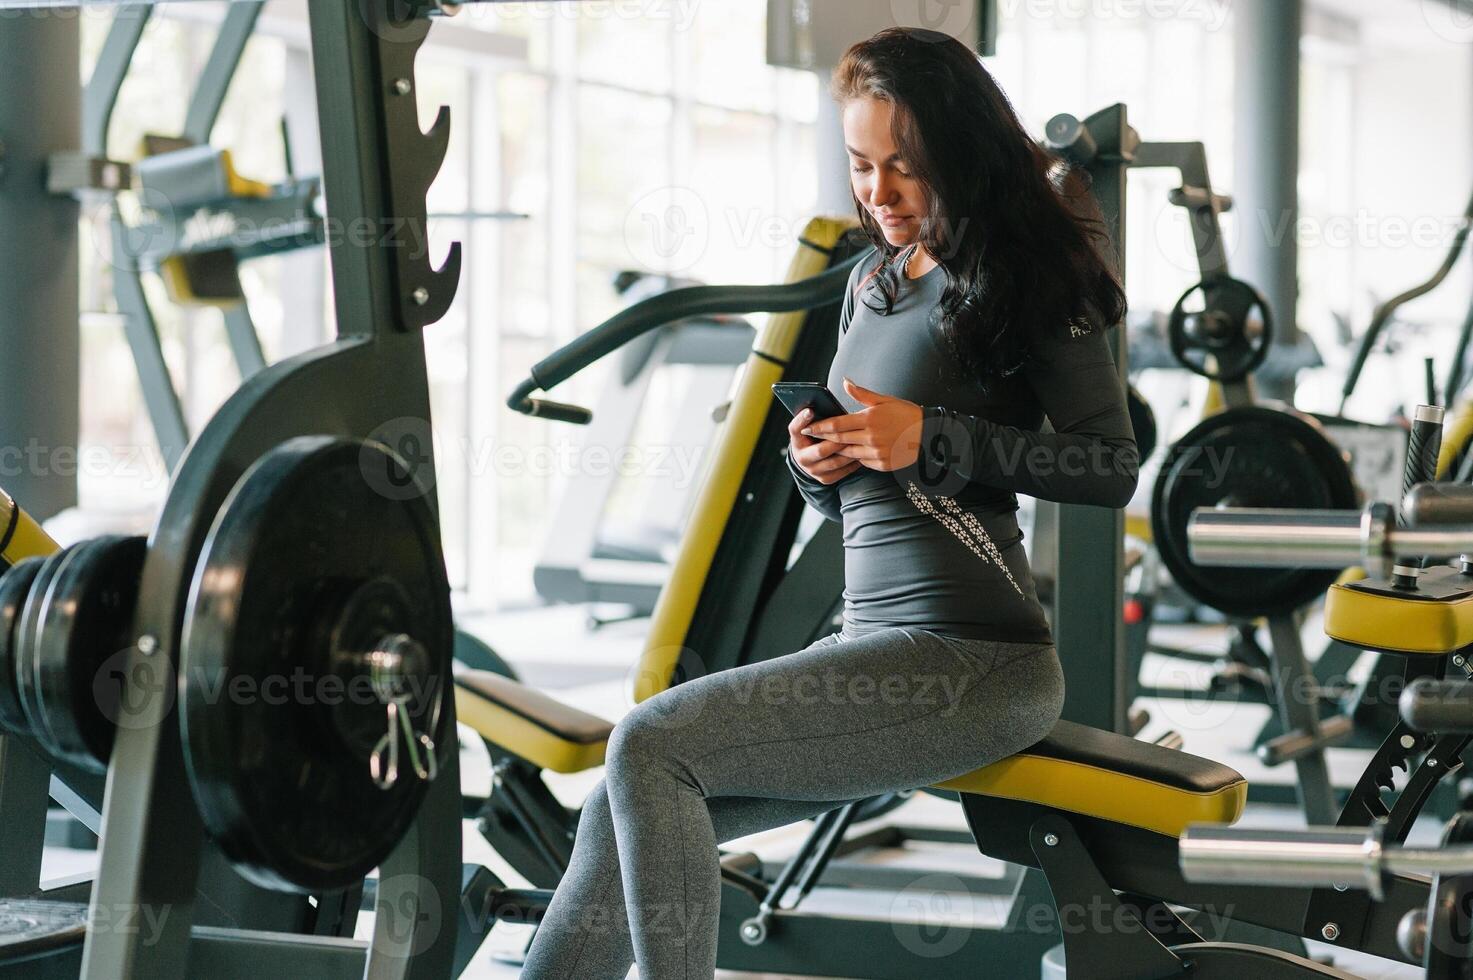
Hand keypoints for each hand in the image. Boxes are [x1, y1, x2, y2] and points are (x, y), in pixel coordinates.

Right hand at [789, 407, 862, 483]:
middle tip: (853, 431)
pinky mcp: (825, 479)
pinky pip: (842, 471)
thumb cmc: (812, 438)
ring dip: (849, 452)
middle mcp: (802, 459)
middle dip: (838, 441)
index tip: (811, 411)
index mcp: (796, 442)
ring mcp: (814, 471)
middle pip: (821, 450)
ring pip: (835, 462)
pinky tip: (862, 453)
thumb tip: (811, 410)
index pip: (795, 429)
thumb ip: (807, 418)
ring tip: (861, 443)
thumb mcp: (806, 427)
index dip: (802, 420)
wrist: (810, 460)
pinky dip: (853, 462)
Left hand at [800, 378, 922, 472]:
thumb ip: (861, 394)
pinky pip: (862, 461)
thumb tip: (844, 382)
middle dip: (823, 438)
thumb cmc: (906, 413)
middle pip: (839, 440)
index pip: (837, 424)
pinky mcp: (882, 464)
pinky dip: (856, 456)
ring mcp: (876, 453)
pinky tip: (852, 452)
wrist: (928, 434)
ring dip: (838, 449)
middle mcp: (870, 438)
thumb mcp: (884, 400)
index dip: (820, 426)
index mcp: (869, 420)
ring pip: (848, 453)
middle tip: (811, 436)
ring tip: (827, 445)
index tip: (807, 426)